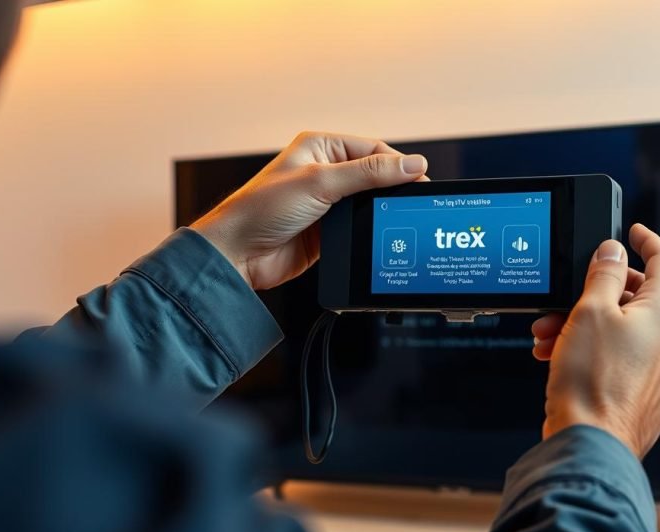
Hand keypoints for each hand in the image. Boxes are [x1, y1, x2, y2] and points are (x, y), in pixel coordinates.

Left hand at [191, 131, 427, 289]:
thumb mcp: (320, 183)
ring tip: (401, 220)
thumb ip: (368, 174)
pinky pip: (359, 225)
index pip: (373, 150)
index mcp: (321, 147)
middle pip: (376, 176)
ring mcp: (327, 202)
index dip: (399, 165)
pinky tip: (381, 235)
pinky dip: (371, 230)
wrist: (237, 255)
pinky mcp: (328, 230)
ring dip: (382, 211)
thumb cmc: (261, 210)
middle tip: (417, 203)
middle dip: (395, 188)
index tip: (421, 180)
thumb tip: (411, 164)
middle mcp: (325, 171)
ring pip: (370, 203)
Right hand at [530, 224, 659, 457]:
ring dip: (589, 329)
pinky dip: (599, 355)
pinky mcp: (653, 399)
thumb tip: (613, 252)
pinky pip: (627, 363)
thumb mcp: (589, 312)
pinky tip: (567, 362)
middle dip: (597, 296)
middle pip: (639, 301)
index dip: (648, 242)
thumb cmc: (590, 384)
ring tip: (552, 339)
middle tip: (566, 301)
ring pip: (627, 334)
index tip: (634, 234)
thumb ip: (604, 273)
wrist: (589, 446)